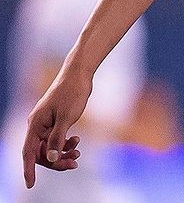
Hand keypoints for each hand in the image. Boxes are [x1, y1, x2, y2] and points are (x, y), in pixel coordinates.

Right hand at [22, 66, 92, 188]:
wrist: (79, 73)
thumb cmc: (72, 92)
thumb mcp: (67, 118)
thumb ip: (57, 139)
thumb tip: (50, 158)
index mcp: (36, 124)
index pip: (28, 152)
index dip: (28, 169)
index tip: (30, 185)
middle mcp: (38, 124)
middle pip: (41, 152)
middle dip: (56, 160)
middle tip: (74, 162)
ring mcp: (46, 122)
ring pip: (50, 146)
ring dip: (62, 153)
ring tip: (77, 153)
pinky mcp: (55, 120)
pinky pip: (56, 138)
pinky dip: (65, 143)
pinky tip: (76, 142)